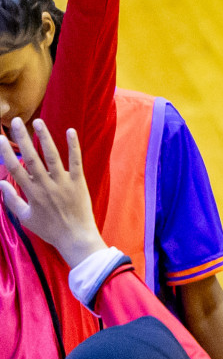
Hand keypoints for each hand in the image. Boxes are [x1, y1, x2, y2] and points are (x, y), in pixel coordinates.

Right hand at [0, 119, 106, 267]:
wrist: (76, 237)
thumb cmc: (49, 229)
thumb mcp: (25, 217)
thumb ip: (11, 199)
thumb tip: (0, 183)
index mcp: (31, 192)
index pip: (15, 168)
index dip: (6, 152)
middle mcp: (46, 184)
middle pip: (31, 158)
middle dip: (22, 139)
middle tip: (15, 122)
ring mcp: (63, 182)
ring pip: (52, 156)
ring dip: (45, 138)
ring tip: (38, 122)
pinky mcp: (78, 182)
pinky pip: (76, 161)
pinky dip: (73, 146)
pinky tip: (70, 131)